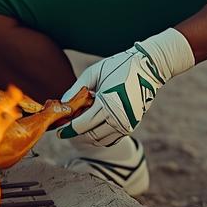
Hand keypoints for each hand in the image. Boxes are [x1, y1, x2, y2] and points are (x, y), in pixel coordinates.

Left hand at [57, 28, 196, 145]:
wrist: (148, 68)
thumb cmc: (118, 66)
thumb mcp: (93, 73)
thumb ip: (76, 89)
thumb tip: (63, 104)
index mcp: (108, 104)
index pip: (82, 125)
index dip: (68, 130)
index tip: (58, 131)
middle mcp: (118, 118)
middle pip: (90, 136)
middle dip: (76, 134)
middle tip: (66, 128)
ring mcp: (127, 124)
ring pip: (100, 140)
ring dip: (88, 136)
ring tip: (80, 125)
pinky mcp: (132, 126)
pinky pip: (111, 139)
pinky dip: (100, 136)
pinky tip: (94, 125)